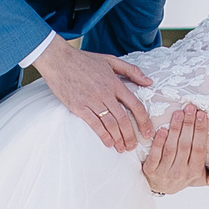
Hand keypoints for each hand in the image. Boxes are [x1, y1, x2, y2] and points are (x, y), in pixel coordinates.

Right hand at [31, 39, 154, 150]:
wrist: (58, 60)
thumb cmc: (84, 59)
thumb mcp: (110, 60)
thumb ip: (131, 70)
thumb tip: (149, 82)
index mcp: (115, 83)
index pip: (135, 105)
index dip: (144, 121)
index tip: (147, 132)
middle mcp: (105, 94)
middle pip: (123, 119)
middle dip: (130, 136)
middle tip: (133, 146)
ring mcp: (91, 101)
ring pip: (110, 124)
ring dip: (118, 139)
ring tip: (122, 148)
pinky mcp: (78, 107)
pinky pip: (94, 124)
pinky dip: (103, 135)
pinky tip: (108, 143)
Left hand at [142, 103, 208, 194]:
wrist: (160, 186)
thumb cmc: (185, 176)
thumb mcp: (204, 179)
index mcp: (195, 172)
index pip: (199, 149)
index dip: (200, 131)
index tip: (201, 114)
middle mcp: (180, 173)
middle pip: (185, 145)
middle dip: (188, 124)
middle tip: (190, 108)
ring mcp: (164, 172)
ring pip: (171, 148)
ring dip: (175, 129)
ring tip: (178, 113)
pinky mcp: (150, 170)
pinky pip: (155, 155)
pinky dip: (158, 142)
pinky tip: (162, 129)